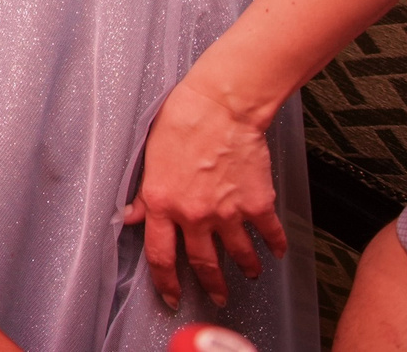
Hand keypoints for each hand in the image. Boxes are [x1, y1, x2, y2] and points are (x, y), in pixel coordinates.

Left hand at [123, 76, 286, 309]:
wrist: (220, 107)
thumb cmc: (179, 122)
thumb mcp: (148, 157)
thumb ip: (142, 194)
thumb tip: (129, 217)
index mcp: (162, 203)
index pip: (160, 255)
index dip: (165, 282)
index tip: (172, 297)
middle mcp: (194, 215)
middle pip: (203, 263)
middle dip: (212, 286)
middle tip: (218, 298)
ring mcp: (228, 213)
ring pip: (239, 255)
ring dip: (246, 268)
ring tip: (250, 274)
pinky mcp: (257, 204)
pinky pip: (269, 234)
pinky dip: (275, 246)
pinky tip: (277, 252)